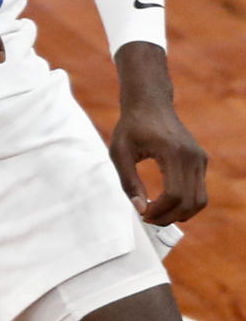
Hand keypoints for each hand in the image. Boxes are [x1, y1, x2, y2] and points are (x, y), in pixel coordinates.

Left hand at [109, 103, 207, 224]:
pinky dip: (186, 204)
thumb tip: (140, 209)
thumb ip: (128, 181)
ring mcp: (199, 158)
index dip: (160, 210)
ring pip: (199, 201)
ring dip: (180, 214)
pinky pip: (199, 192)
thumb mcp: (120, 152)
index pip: (174, 194)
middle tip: (148, 218)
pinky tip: (165, 203)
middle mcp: (192, 156)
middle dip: (169, 217)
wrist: (149, 103)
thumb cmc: (131, 126)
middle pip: (190, 202)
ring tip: (157, 213)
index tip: (143, 214)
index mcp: (172, 151)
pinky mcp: (201, 160)